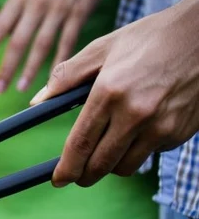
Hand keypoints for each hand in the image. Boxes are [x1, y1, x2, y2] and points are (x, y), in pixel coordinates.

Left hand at [0, 0, 131, 93]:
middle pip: (19, 40)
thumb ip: (15, 10)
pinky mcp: (79, 13)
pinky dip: (59, 61)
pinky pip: (68, 42)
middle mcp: (37, 3)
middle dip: (7, 67)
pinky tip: (52, 78)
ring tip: (20, 88)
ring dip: (30, 69)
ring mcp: (59, 9)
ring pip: (42, 44)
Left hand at [30, 0, 198, 187]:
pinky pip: (152, 153)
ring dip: (112, 165)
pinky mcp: (181, 131)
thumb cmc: (150, 38)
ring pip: (126, 166)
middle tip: (77, 174)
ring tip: (107, 149)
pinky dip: (140, 149)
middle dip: (84, 175)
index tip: (58, 179)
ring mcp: (162, 125)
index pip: (80, 143)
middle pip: (101, 164)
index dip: (66, 168)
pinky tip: (140, 129)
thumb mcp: (103, 48)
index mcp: (110, 92)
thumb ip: (66, 76)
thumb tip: (38, 101)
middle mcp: (136, 113)